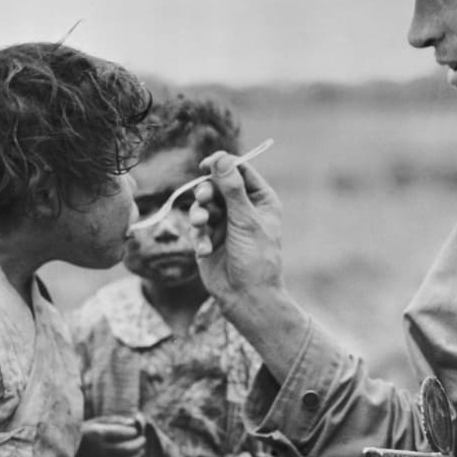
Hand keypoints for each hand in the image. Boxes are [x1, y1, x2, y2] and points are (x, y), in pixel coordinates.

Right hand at [77, 415, 147, 456]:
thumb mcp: (97, 421)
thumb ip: (115, 420)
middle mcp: (99, 449)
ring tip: (141, 451)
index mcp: (97, 434)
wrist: (67, 448)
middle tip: (143, 440)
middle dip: (138, 444)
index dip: (132, 432)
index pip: (120, 434)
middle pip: (124, 449)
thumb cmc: (85, 431)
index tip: (135, 430)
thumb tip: (133, 423)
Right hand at [187, 154, 285, 310]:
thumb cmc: (255, 259)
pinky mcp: (209, 238)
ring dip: (199, 214)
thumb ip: (232, 189)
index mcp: (260, 200)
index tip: (207, 165)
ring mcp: (224, 223)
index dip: (222, 164)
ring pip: (202, 205)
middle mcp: (242, 208)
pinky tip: (205, 250)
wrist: (246, 297)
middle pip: (216, 185)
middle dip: (207, 192)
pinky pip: (196, 228)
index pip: (239, 171)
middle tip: (204, 199)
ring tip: (202, 225)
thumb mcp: (245, 220)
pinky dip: (199, 237)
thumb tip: (221, 158)